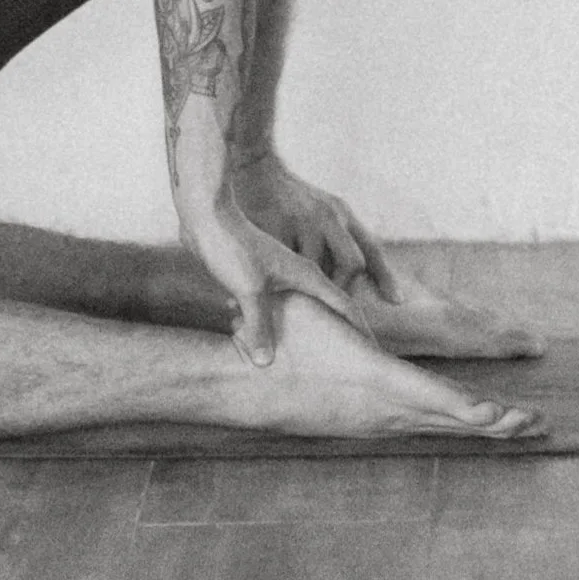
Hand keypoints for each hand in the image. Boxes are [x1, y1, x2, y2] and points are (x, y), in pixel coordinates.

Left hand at [175, 165, 365, 364]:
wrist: (208, 215)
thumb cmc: (232, 247)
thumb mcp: (247, 290)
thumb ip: (260, 326)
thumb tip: (266, 363)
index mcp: (307, 273)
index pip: (344, 304)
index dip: (358, 327)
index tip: (371, 350)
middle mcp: (303, 271)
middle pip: (333, 304)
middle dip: (341, 328)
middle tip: (346, 358)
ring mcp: (285, 271)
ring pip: (308, 305)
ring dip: (312, 324)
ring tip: (314, 352)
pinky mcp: (267, 274)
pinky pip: (286, 302)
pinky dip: (286, 318)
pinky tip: (270, 334)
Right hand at [232, 152, 398, 302]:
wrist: (256, 168)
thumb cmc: (291, 200)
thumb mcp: (322, 211)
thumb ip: (338, 241)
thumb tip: (354, 280)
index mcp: (342, 213)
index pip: (370, 248)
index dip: (386, 276)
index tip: (396, 301)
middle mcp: (328, 215)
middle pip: (352, 262)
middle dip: (344, 288)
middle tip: (329, 304)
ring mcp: (302, 220)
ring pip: (316, 269)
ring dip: (310, 288)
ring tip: (301, 302)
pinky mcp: (275, 225)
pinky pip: (284, 265)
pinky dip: (281, 281)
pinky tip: (273, 289)